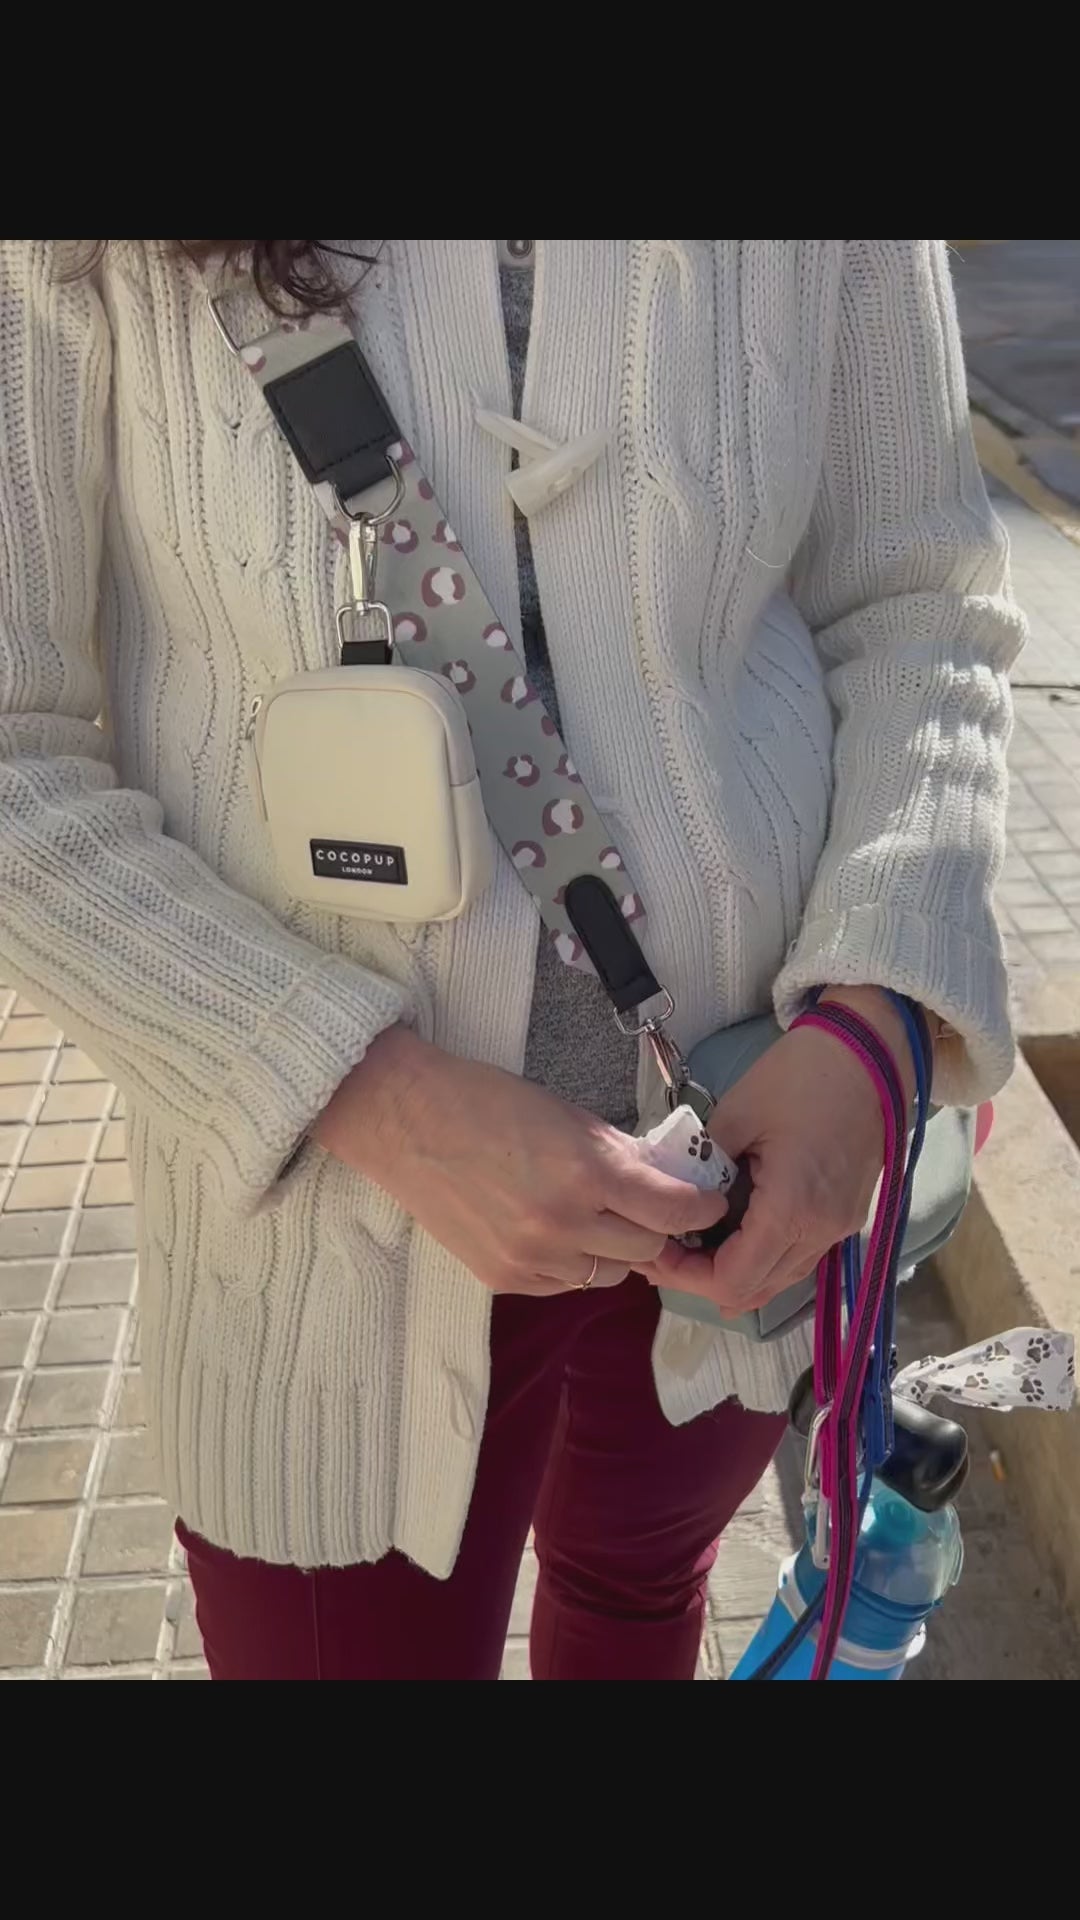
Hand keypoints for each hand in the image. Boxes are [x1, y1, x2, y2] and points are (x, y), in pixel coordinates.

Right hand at [315, 1026, 726, 1295]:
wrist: (406, 1122)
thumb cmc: (486, 1103)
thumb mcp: (568, 1115)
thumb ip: (620, 1154)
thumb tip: (669, 1181)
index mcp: (585, 1171)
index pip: (673, 1210)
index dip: (701, 1208)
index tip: (709, 1203)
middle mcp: (562, 1223)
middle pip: (647, 1248)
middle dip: (655, 1227)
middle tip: (645, 1207)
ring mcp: (531, 1257)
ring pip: (609, 1274)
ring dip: (612, 1249)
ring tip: (590, 1216)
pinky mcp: (503, 1277)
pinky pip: (565, 1285)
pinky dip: (572, 1264)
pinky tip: (552, 1231)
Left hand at [644, 987, 918, 1317]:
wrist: (871, 1052)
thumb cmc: (802, 1074)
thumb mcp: (735, 1115)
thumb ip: (701, 1167)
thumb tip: (675, 1197)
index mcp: (791, 1210)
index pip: (731, 1281)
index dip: (686, 1276)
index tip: (656, 1250)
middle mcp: (821, 1232)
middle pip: (754, 1290)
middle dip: (704, 1278)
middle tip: (666, 1249)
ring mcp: (841, 1228)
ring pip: (780, 1280)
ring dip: (736, 1272)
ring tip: (694, 1243)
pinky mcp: (848, 1216)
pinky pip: (800, 1257)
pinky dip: (765, 1257)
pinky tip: (734, 1236)